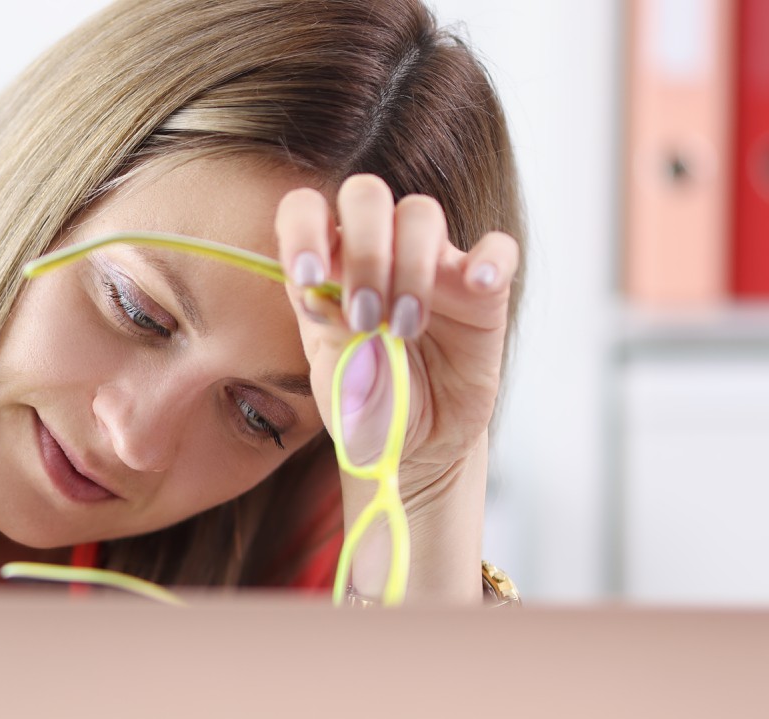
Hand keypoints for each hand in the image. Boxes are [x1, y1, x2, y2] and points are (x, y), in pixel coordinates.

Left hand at [274, 175, 518, 496]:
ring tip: (403, 330)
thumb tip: (324, 295)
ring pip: (420, 213)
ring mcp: (431, 264)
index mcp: (326, 270)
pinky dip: (490, 259)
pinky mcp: (482, 289)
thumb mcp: (337, 381)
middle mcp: (376, 254)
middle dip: (363, 250)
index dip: (302, 228)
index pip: (305, 211)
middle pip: (366, 195)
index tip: (307, 276)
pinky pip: (496, 249)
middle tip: (364, 316)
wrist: (416, 443)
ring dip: (408, 267)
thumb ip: (331, 337)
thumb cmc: (367, 404)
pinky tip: (478, 285)